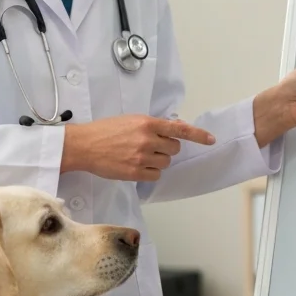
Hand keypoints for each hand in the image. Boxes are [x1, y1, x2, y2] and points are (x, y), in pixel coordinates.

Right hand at [61, 114, 214, 180]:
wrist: (84, 145)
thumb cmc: (105, 130)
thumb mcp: (131, 120)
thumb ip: (153, 125)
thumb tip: (175, 128)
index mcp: (147, 123)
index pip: (180, 129)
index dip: (198, 135)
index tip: (211, 140)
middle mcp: (147, 140)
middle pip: (174, 148)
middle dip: (167, 148)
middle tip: (151, 146)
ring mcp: (141, 157)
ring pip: (166, 163)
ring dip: (158, 160)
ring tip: (140, 156)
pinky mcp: (135, 172)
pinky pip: (155, 175)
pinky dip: (150, 172)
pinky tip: (136, 166)